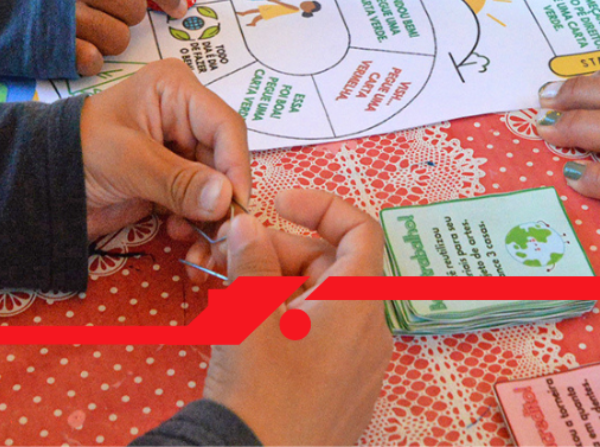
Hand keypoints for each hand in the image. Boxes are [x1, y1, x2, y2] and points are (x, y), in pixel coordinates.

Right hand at [76, 0, 187, 74]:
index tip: (177, 6)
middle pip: (134, 9)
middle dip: (128, 13)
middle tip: (107, 10)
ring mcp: (66, 13)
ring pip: (119, 38)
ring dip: (111, 38)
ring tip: (88, 27)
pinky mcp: (51, 44)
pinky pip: (94, 60)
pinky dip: (91, 59)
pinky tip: (77, 47)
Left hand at [80, 59, 251, 240]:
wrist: (35, 183)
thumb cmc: (75, 151)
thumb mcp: (126, 161)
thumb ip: (177, 180)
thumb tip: (224, 199)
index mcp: (177, 90)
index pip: (224, 127)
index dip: (236, 167)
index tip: (237, 208)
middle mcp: (186, 116)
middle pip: (225, 161)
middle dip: (224, 204)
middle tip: (222, 242)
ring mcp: (181, 150)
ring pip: (217, 187)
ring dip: (213, 222)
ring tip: (201, 253)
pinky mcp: (174, 179)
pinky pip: (200, 203)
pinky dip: (198, 226)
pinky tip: (183, 241)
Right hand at [203, 189, 392, 445]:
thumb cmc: (259, 395)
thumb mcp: (248, 318)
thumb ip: (251, 261)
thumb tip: (247, 225)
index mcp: (358, 304)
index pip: (360, 231)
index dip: (323, 207)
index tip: (281, 204)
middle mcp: (369, 331)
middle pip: (330, 264)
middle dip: (280, 251)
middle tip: (230, 255)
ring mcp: (358, 365)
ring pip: (320, 300)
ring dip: (276, 284)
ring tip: (229, 290)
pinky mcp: (342, 390)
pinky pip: (321, 334)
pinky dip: (287, 316)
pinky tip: (248, 326)